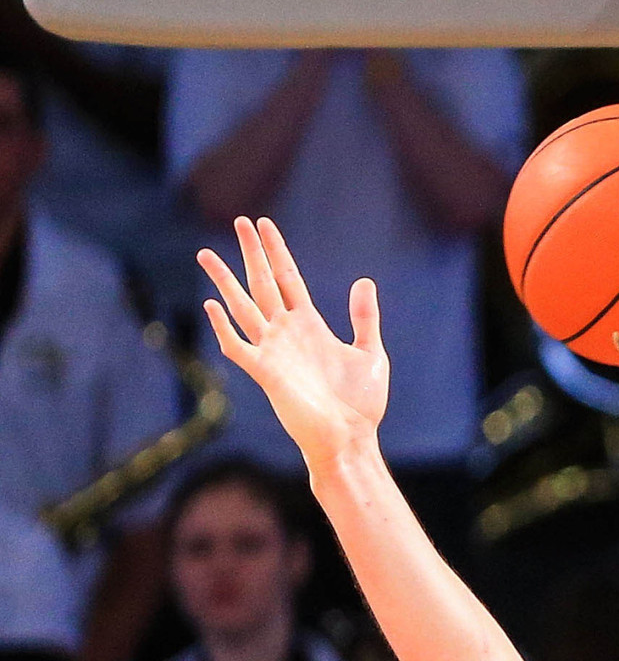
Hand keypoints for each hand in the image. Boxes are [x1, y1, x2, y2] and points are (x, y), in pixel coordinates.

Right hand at [198, 217, 389, 467]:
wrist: (350, 439)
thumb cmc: (361, 403)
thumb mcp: (370, 353)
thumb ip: (364, 318)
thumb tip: (363, 281)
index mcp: (310, 326)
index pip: (288, 278)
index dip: (277, 251)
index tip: (263, 224)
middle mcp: (287, 333)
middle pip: (263, 284)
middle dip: (251, 253)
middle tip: (238, 221)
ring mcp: (273, 351)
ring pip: (243, 307)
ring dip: (225, 281)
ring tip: (206, 254)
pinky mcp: (266, 373)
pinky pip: (239, 346)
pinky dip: (224, 327)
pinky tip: (211, 306)